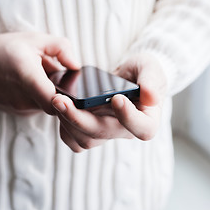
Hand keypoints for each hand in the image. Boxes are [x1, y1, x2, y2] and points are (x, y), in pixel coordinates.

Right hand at [0, 32, 79, 114]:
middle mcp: (23, 97)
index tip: (72, 87)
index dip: (68, 99)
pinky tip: (31, 84)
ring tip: (40, 76)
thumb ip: (61, 48)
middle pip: (55, 104)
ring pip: (47, 106)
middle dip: (61, 91)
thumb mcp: (35, 39)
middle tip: (57, 75)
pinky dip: (39, 97)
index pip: (55, 101)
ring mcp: (19, 107)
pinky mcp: (17, 112)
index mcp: (27, 77)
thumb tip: (76, 65)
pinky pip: (37, 107)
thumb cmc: (3, 49)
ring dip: (49, 93)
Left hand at [51, 53, 167, 151]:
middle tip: (61, 100)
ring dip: (68, 121)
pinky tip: (60, 107)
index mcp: (147, 120)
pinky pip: (74, 140)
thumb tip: (151, 97)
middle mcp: (125, 131)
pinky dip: (64, 126)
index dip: (129, 118)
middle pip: (103, 134)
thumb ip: (151, 80)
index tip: (117, 98)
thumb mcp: (150, 68)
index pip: (142, 129)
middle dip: (79, 118)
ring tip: (57, 100)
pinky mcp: (91, 132)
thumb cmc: (142, 72)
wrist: (126, 76)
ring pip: (85, 140)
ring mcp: (107, 133)